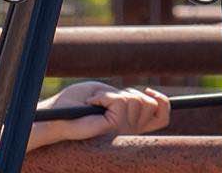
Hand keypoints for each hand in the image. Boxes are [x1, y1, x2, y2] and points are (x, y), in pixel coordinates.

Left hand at [29, 82, 172, 149]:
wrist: (57, 115)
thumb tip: (146, 95)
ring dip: (119, 95)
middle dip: (132, 93)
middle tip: (109, 100)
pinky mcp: (113, 127)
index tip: (150, 91)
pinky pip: (122, 102)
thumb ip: (127, 96)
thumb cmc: (76, 103)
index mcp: (132, 122)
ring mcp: (123, 130)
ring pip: (139, 101)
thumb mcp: (106, 93)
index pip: (162, 116)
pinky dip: (113, 96)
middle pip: (150, 103)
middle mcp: (131, 129)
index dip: (163, 102)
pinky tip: (109, 99)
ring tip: (100, 103)